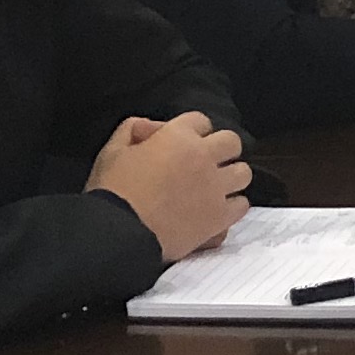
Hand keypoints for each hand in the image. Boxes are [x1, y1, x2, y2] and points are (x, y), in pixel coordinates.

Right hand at [89, 110, 249, 262]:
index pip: (201, 120)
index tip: (184, 144)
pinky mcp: (220, 216)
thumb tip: (151, 127)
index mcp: (178, 137)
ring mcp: (216, 187)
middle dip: (220, 150)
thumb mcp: (111, 151)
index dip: (192, 131)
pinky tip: (216, 211)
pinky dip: (232, 207)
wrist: (119, 233)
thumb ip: (131, 130)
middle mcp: (203, 157)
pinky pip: (242, 205)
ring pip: (243, 173)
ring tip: (214, 188)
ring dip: (230, 177)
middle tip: (206, 164)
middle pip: (231, 142)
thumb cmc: (112, 192)